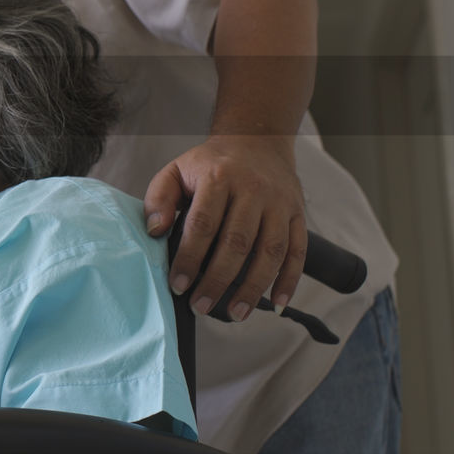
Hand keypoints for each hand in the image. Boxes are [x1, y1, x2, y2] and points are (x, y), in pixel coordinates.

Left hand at [144, 135, 306, 320]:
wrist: (256, 140)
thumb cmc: (210, 164)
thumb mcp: (176, 170)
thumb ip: (159, 198)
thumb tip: (155, 231)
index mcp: (219, 178)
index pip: (202, 224)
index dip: (189, 258)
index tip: (178, 285)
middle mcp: (253, 190)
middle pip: (237, 242)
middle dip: (218, 280)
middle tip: (201, 305)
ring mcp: (279, 203)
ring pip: (271, 251)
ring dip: (254, 287)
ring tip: (235, 313)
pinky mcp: (298, 214)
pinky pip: (298, 252)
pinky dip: (289, 280)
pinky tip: (277, 304)